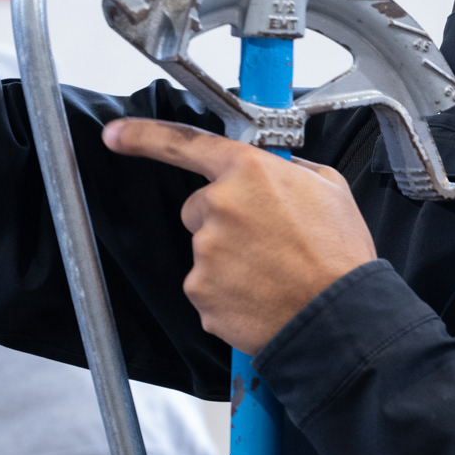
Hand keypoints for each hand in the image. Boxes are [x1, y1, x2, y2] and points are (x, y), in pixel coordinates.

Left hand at [103, 120, 377, 354]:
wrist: (338, 318)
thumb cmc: (339, 256)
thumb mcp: (330, 188)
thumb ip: (292, 169)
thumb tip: (278, 169)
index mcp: (250, 172)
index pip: (184, 143)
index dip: (142, 136)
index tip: (115, 135)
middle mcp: (219, 205)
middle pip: (200, 206)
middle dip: (227, 220)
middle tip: (268, 240)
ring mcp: (205, 251)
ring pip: (206, 248)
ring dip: (232, 258)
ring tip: (273, 271)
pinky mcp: (200, 292)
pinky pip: (207, 285)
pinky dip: (229, 291)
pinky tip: (261, 293)